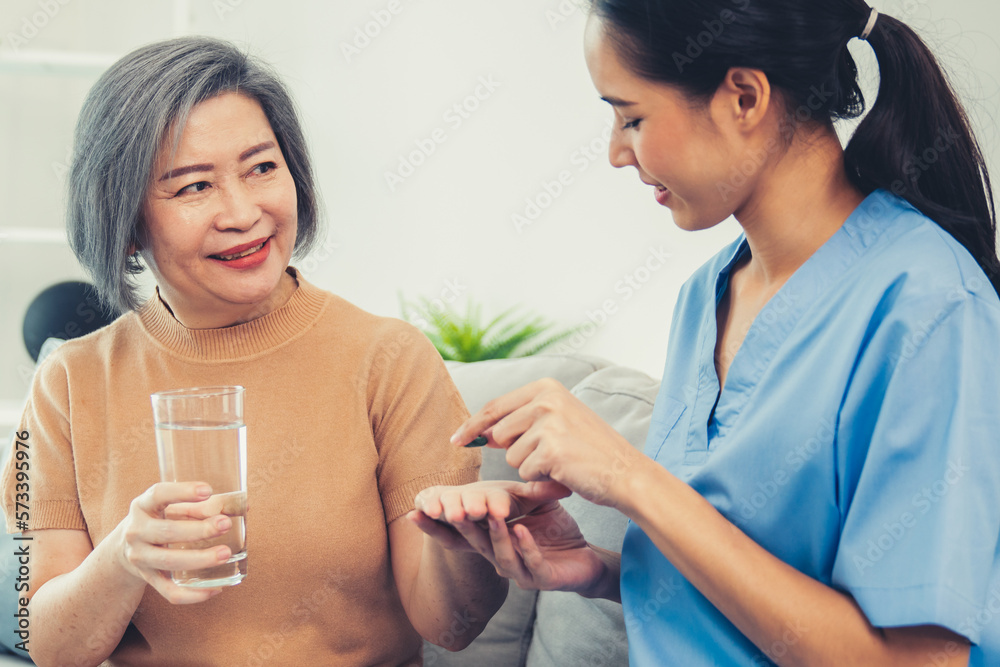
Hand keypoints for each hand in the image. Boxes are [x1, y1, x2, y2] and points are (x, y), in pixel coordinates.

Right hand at [115, 482, 235, 603]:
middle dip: (198, 530)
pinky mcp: (148, 579)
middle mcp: (136, 532)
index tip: (208, 490)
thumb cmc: (161, 520)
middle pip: (167, 531)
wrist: (125, 548)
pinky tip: (216, 589)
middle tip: (226, 524)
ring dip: (199, 559)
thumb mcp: (173, 507)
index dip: (182, 491)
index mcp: (143, 506)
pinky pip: (169, 592)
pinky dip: (193, 594)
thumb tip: (244, 506)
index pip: (158, 494)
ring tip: (226, 554)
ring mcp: (140, 558)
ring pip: (168, 562)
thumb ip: (204, 505)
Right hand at [409, 480, 608, 594]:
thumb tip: (500, 454)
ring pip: (499, 555)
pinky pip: (530, 563)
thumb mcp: (533, 503)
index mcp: (491, 539)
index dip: (436, 524)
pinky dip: (525, 547)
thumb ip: (515, 487)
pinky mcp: (542, 578)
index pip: (457, 533)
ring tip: (491, 513)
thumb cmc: (555, 532)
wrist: (588, 559)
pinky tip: (522, 531)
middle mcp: (499, 558)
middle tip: (447, 508)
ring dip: (494, 534)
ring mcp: (519, 570)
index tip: (416, 508)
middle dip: (458, 525)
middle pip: (471, 543)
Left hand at [450, 379, 643, 507]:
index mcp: (546, 387)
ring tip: (561, 462)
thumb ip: (522, 419)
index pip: (495, 407)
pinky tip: (565, 472)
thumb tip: (482, 433)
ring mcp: (548, 423)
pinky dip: (542, 479)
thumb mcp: (559, 420)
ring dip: (531, 466)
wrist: (625, 472)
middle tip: (548, 455)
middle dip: (514, 451)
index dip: (472, 426)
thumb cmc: (590, 450)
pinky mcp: (551, 450)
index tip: (456, 441)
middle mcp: (546, 399)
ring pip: (511, 456)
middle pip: (499, 434)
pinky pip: (526, 471)